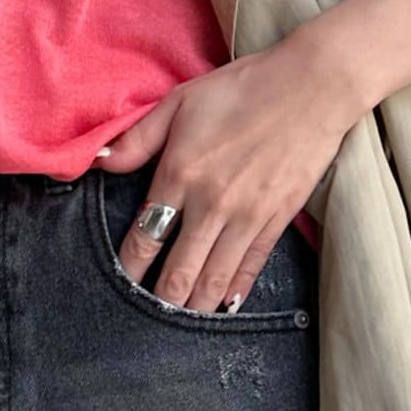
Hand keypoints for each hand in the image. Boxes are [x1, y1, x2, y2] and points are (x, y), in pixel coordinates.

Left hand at [94, 33, 361, 312]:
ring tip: (178, 323)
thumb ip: (138, 138)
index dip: (130, 267)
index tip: (119, 284)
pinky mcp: (277, 220)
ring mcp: (247, 216)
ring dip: (194, 306)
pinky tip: (223, 307)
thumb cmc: (243, 89)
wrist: (312, 87)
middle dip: (159, 300)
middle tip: (144, 320)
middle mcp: (211, 203)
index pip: (145, 235)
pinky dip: (234, 292)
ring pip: (214, 279)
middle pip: (178, 270)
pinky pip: (250, 267)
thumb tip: (98, 161)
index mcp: (181, 172)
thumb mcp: (181, 101)